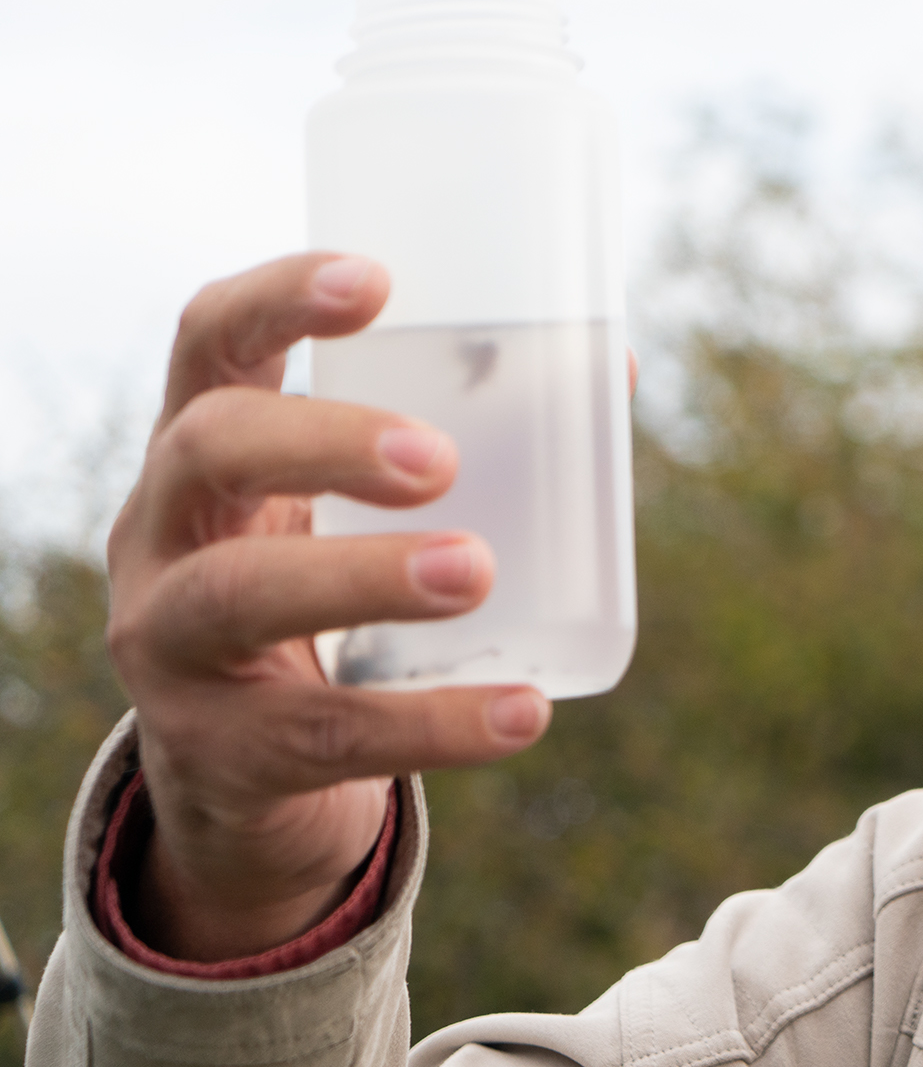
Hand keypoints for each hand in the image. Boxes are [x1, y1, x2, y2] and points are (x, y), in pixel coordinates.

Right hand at [105, 253, 551, 960]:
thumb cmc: (324, 599)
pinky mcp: (218, 753)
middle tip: (441, 460)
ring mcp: (169, 645)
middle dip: (324, 442)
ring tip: (477, 571)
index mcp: (206, 451)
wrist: (243, 784)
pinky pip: (319, 736)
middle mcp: (163, 533)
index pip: (208, 343)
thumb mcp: (353, 518)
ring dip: (365, 578)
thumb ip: (467, 443)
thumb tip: (616, 372)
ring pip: (239, 595)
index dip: (276, 300)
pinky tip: (521, 713)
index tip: (375, 281)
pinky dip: (431, 724)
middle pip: (208, 451)